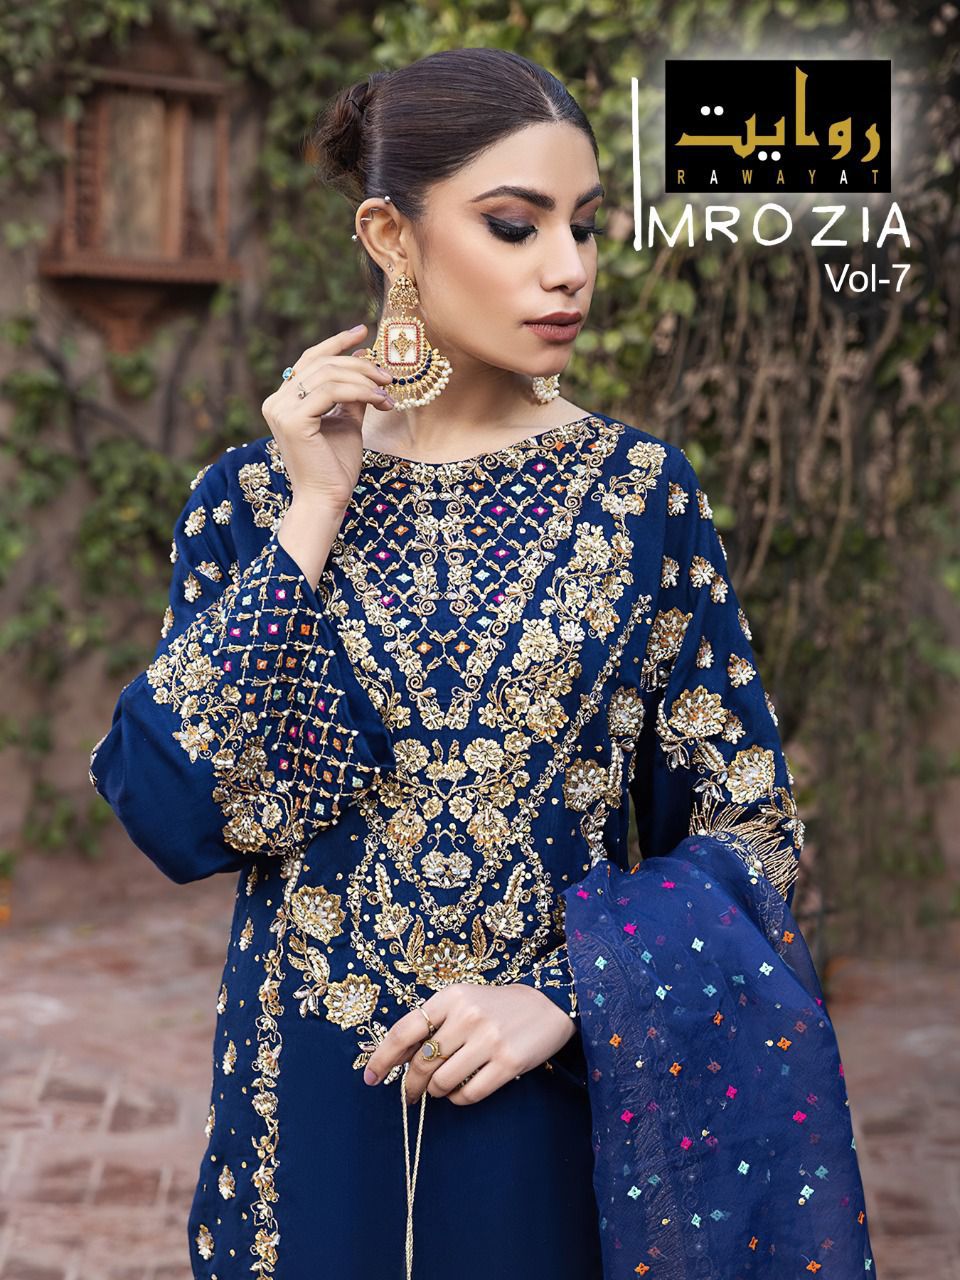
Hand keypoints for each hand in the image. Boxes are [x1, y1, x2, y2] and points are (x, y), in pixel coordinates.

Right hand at [260, 322, 394, 512]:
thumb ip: (352, 393)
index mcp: (285, 400)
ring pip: (327, 375)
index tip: (364, 332)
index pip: (310, 360)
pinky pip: (330, 392)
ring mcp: (280, 409)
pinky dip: (359, 392)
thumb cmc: (336, 466)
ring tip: (388, 393)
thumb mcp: (347, 421)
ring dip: (364, 380)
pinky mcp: (292, 420)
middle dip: (359, 365)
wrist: (328, 499)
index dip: (337, 343)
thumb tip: (366, 362)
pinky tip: (380, 402)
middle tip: (388, 375)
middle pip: (321, 364)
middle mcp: (276, 401)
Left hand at [362, 982, 577, 1104]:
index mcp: (451, 996)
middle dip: (410, 1085)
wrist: (548, 1004)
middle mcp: (468, 1016)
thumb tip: (395, 1058)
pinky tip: (460, 1092)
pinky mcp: (508, 1063)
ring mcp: (489, 1040)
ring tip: (441, 1088)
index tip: (370, 1077)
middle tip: (409, 1095)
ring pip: (442, 1082)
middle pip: (422, 1062)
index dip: (383, 1058)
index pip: (405, 1031)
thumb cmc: (496, 1006)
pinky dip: (458, 1099)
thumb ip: (432, 1024)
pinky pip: (469, 1094)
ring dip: (436, 1092)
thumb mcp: (462, 1001)